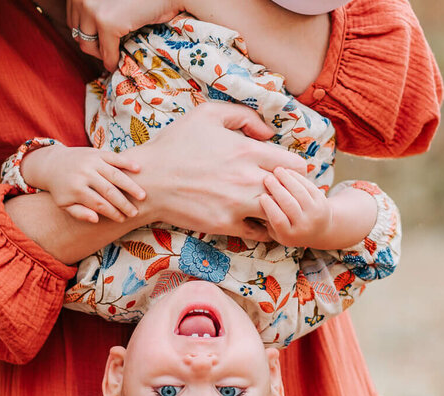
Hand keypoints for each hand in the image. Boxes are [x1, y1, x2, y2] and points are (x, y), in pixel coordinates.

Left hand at [21, 144, 145, 223]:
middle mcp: (84, 174)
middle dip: (124, 203)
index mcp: (76, 189)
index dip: (112, 213)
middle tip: (135, 213)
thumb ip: (79, 213)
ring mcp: (91, 161)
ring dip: (130, 185)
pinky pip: (114, 157)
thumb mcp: (65, 204)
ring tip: (143, 196)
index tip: (123, 220)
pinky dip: (126, 162)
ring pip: (115, 174)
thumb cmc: (62, 189)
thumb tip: (96, 220)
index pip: (99, 204)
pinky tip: (139, 169)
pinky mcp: (96, 152)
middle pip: (109, 191)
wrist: (52, 164)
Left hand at [67, 0, 182, 69]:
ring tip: (112, 53)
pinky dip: (112, 62)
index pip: (72, 17)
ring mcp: (92, 8)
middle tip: (107, 49)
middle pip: (75, 31)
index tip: (99, 39)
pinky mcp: (107, 22)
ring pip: (85, 44)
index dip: (85, 32)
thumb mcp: (109, 2)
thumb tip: (78, 36)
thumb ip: (94, 10)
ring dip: (100, 54)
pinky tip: (118, 62)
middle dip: (92, 44)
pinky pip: (105, 53)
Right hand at [133, 102, 307, 239]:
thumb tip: (267, 133)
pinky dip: (261, 227)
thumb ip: (244, 116)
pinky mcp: (225, 224)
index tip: (284, 169)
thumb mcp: (207, 114)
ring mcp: (238, 205)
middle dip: (290, 190)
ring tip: (270, 206)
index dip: (294, 168)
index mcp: (248, 151)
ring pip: (279, 213)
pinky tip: (254, 219)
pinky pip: (259, 233)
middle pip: (291, 191)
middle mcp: (248, 179)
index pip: (295, 165)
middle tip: (281, 190)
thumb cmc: (175, 144)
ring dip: (278, 209)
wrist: (148, 180)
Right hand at [258, 167, 331, 247]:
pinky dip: (297, 177)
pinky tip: (288, 171)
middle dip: (277, 189)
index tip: (261, 196)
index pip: (278, 219)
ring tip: (277, 171)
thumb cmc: (290, 230)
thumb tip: (253, 204)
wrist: (319, 230)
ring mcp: (316, 213)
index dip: (269, 207)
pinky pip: (308, 186)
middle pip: (289, 204)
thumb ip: (267, 221)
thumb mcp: (277, 233)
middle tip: (267, 179)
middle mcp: (305, 226)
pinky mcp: (322, 202)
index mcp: (290, 235)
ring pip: (300, 193)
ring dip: (287, 180)